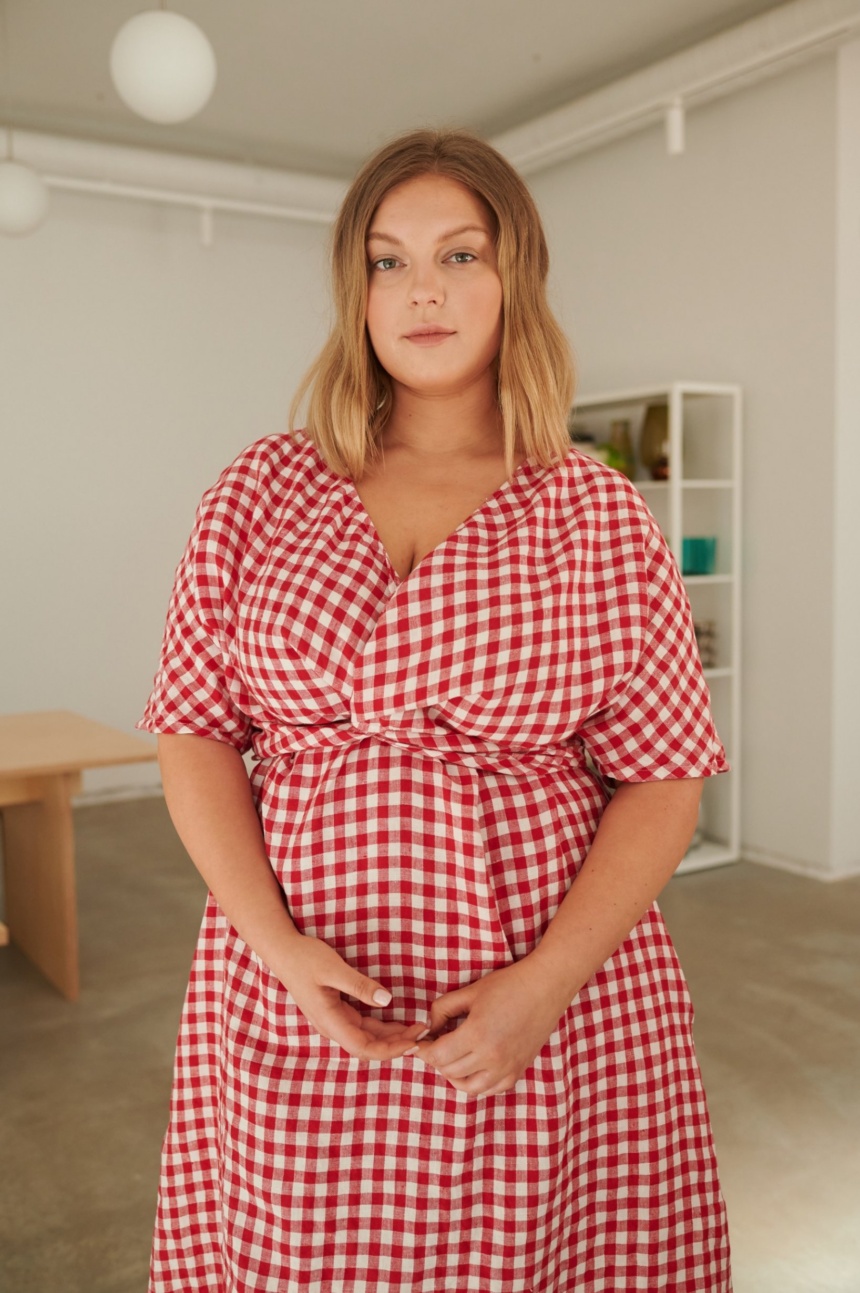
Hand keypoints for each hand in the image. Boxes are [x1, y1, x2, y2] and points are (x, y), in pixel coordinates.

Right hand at [276, 934, 425, 1060]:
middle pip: (369, 1046)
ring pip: (367, 1036)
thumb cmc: (305, 958)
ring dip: (392, 1036)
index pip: (364, 1048)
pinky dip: (382, 1026)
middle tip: (424, 1033)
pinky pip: (363, 1025)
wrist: (283, 951)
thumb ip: (359, 985)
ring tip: (417, 1028)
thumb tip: (387, 1000)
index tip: (413, 1043)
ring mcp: (334, 1020)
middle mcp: (332, 1026)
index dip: (390, 1050)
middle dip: (397, 1044)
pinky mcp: (337, 1011)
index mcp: (329, 1021)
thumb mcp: (333, 968)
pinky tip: (399, 1021)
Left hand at [410, 957, 571, 1096]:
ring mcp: (506, 1068)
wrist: (545, 988)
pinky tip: (474, 1065)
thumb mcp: (469, 992)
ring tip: (452, 1058)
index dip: (424, 1050)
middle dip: (437, 1059)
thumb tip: (428, 1028)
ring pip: (469, 1088)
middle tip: (435, 1044)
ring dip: (455, 1075)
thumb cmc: (507, 985)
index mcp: (476, 1035)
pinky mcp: (518, 1072)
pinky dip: (477, 1082)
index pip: (438, 1056)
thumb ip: (442, 1009)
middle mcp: (491, 1057)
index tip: (421, 1042)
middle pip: (449, 1071)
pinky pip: (491, 1089)